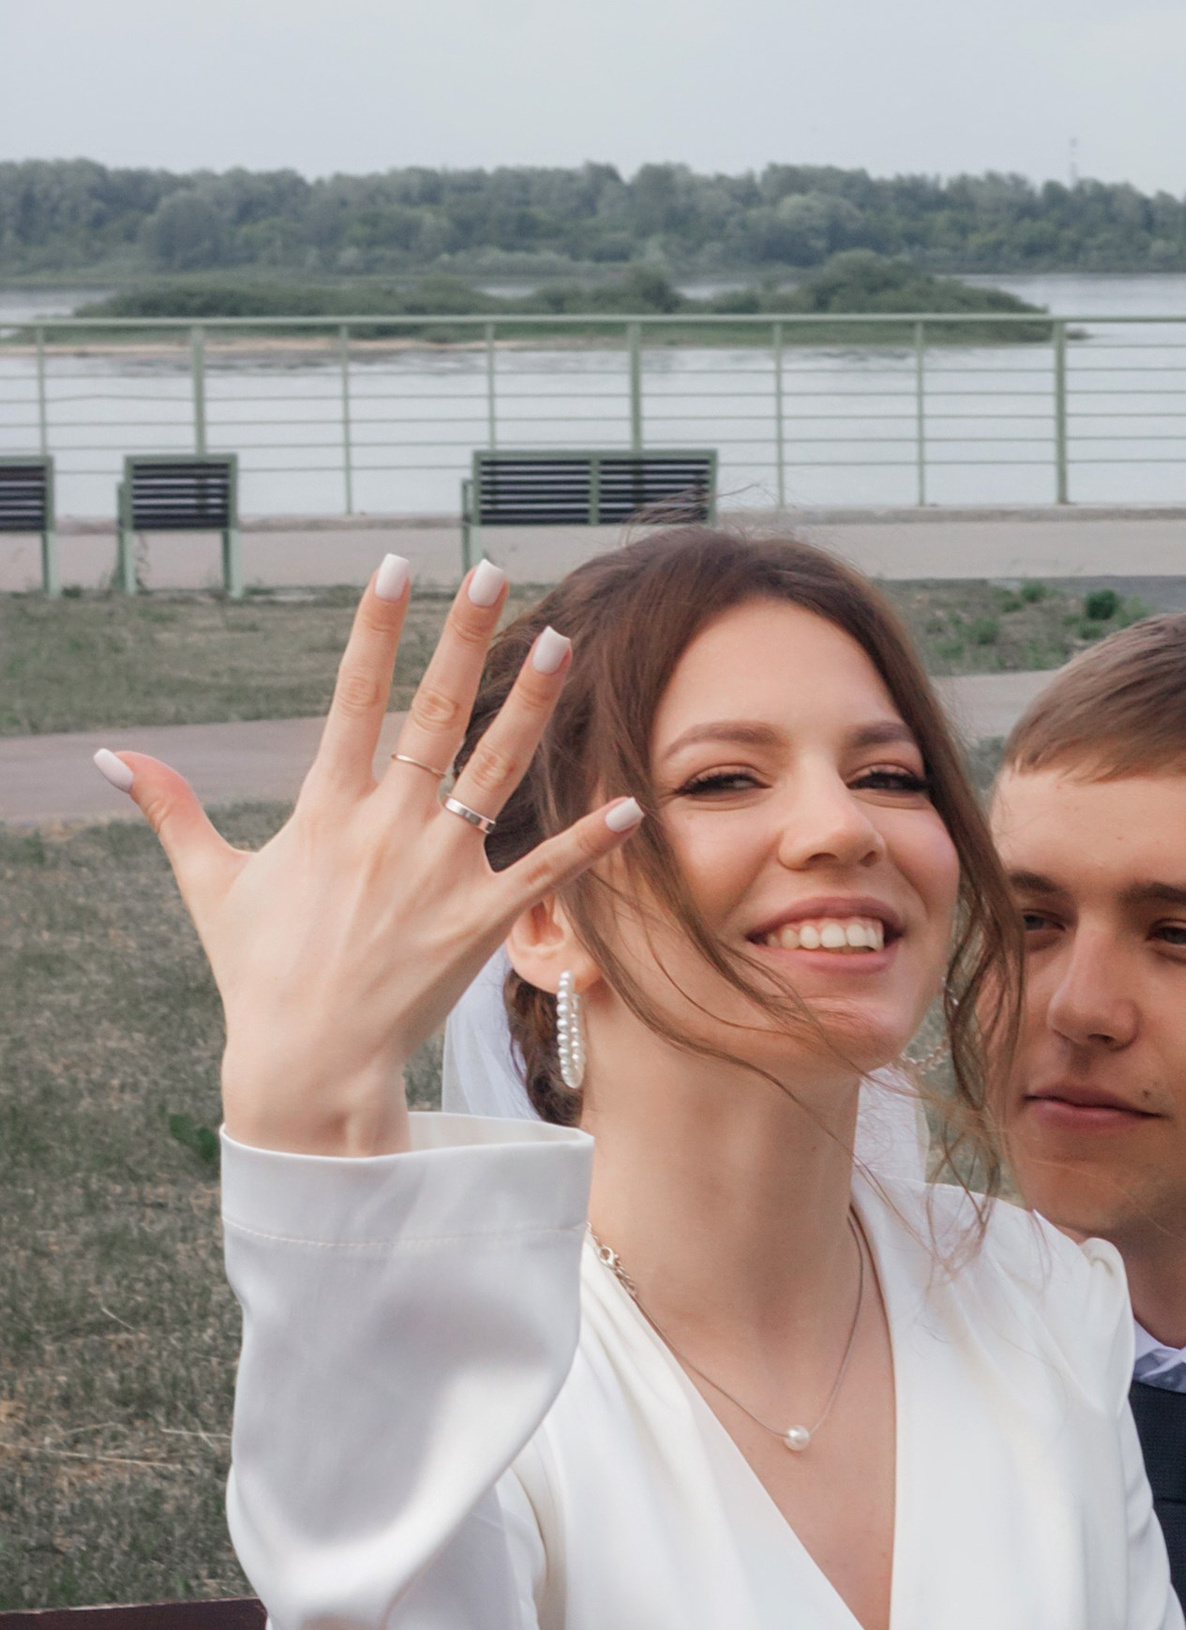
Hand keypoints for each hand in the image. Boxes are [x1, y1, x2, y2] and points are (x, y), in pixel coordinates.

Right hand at [101, 558, 640, 1157]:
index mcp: (325, 809)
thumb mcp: (209, 883)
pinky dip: (588, 840)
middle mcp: (387, 828)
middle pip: (433, 713)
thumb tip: (112, 757)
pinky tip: (630, 805)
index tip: (397, 567)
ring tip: (560, 642)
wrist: (308, 1062)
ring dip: (531, 704)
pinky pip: (543, 872)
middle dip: (464, 638)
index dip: (375, 629)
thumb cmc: (259, 975)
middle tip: (494, 572)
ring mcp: (438, 873)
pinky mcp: (479, 924)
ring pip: (495, 771)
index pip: (353, 697)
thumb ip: (172, 811)